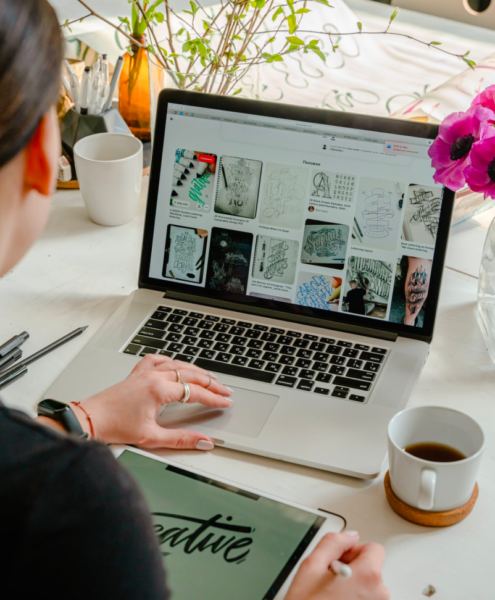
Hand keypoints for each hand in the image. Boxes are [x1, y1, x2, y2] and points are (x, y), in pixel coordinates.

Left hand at [72, 354, 233, 449]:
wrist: (89, 419)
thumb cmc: (114, 427)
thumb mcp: (151, 437)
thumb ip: (181, 439)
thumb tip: (203, 441)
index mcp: (158, 390)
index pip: (195, 392)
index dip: (214, 398)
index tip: (225, 402)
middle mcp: (153, 377)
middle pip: (191, 374)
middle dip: (212, 383)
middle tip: (226, 390)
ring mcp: (144, 373)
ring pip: (177, 364)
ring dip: (196, 371)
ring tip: (209, 378)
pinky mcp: (136, 374)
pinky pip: (157, 360)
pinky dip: (171, 360)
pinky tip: (176, 363)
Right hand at [286, 532, 388, 599]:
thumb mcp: (311, 566)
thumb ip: (333, 542)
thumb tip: (349, 535)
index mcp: (368, 576)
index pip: (374, 549)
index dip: (354, 551)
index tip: (340, 560)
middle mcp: (380, 596)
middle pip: (373, 570)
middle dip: (354, 571)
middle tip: (331, 581)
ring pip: (370, 590)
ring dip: (354, 589)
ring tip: (331, 598)